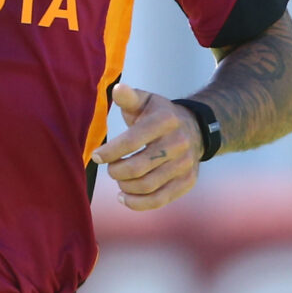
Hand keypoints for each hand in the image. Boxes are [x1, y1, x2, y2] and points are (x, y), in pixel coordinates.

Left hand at [91, 83, 203, 211]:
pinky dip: (137, 203)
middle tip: (110, 168)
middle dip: (116, 171)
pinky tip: (124, 196)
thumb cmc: (158, 115)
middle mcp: (178, 143)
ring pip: (146, 186)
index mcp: (165, 120)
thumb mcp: (145, 101)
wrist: (195, 129)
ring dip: (125, 186)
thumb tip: (118, 89)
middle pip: (138, 168)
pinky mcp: (187, 181)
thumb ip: (128, 97)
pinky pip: (159, 200)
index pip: (132, 141)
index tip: (96, 156)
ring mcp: (185, 164)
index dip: (110, 152)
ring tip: (118, 179)